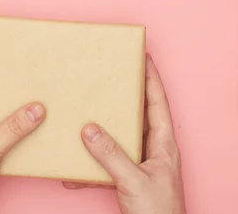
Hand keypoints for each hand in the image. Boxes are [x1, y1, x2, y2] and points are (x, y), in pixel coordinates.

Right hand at [63, 55, 185, 213]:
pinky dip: (91, 167)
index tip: (142, 56)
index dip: (152, 78)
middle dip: (125, 97)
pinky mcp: (129, 181)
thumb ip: (112, 155)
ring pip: (121, 139)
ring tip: (86, 115)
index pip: (158, 102)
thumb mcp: (134, 182)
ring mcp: (142, 166)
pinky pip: (107, 165)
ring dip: (103, 131)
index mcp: (164, 144)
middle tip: (110, 77)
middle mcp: (154, 151)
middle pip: (139, 115)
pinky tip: (74, 172)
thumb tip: (89, 129)